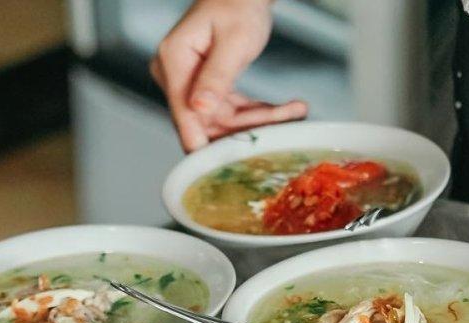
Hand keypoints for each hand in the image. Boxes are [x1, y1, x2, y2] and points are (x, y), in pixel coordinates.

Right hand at [151, 0, 307, 150]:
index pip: (184, 114)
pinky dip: (256, 111)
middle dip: (249, 125)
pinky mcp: (204, 88)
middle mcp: (175, 76)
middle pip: (207, 122)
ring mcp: (189, 84)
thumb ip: (217, 77)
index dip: (205, 143)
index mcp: (173, 61)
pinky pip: (230, 111)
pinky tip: (284, 109)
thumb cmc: (238, 4)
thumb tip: (200, 109)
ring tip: (295, 110)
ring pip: (224, 121)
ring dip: (260, 119)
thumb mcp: (234, 42)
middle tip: (287, 119)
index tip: (230, 162)